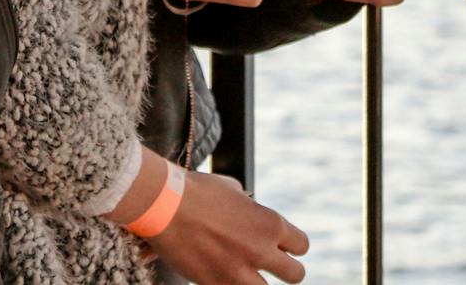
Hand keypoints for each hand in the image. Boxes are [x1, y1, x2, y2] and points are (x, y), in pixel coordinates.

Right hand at [147, 171, 308, 284]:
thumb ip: (248, 206)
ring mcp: (239, 273)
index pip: (302, 246)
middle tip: (271, 267)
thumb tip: (249, 207)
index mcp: (270, 223)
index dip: (293, 247)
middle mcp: (261, 251)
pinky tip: (223, 276)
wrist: (164, 205)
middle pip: (295, 276)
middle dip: (285, 271)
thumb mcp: (232, 190)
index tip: (282, 248)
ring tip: (246, 274)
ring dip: (257, 282)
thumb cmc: (196, 191)